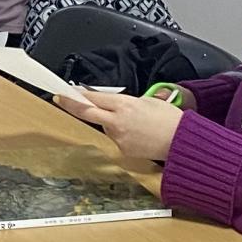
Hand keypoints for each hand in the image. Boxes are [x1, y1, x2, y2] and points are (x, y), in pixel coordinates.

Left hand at [55, 89, 183, 162]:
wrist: (182, 142)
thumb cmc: (170, 119)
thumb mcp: (148, 101)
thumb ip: (127, 101)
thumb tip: (115, 103)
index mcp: (124, 105)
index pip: (94, 98)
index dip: (78, 95)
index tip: (65, 91)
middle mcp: (117, 121)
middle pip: (87, 112)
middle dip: (71, 105)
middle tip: (59, 99)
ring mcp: (119, 137)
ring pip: (105, 125)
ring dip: (109, 121)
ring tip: (134, 122)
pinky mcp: (123, 150)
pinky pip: (116, 138)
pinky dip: (121, 134)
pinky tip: (138, 134)